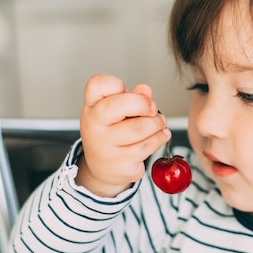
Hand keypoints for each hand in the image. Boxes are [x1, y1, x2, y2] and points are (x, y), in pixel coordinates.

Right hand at [75, 74, 171, 196]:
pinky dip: (160, 138)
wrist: (103, 168)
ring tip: (159, 123)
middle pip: (120, 105)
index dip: (117, 84)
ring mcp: (105, 146)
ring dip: (157, 123)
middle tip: (153, 108)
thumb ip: (132, 97)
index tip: (126, 91)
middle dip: (144, 104)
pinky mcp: (120, 163)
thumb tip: (146, 90)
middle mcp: (93, 126)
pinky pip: (147, 146)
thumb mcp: (117, 112)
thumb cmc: (111, 133)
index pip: (98, 85)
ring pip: (140, 128)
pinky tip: (160, 135)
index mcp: (91, 108)